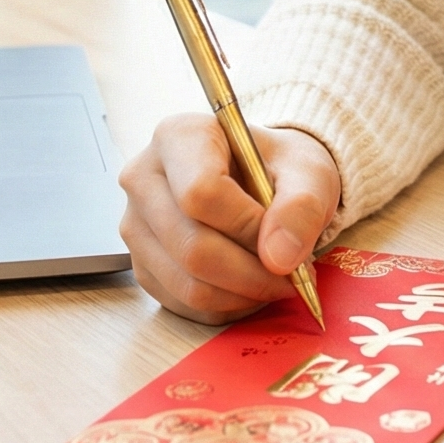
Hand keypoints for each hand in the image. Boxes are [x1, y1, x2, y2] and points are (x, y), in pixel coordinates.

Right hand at [117, 114, 340, 323]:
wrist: (262, 179)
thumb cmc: (280, 168)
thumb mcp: (308, 173)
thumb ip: (301, 207)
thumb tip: (279, 258)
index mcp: (179, 136)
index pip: (201, 192)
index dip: (248, 226)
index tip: (285, 240)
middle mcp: (144, 178)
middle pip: (192, 246)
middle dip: (251, 273)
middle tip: (293, 277)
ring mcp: (135, 224)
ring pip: (186, 283)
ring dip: (241, 294)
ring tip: (276, 281)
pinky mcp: (142, 263)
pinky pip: (182, 303)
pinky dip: (225, 306)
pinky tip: (249, 287)